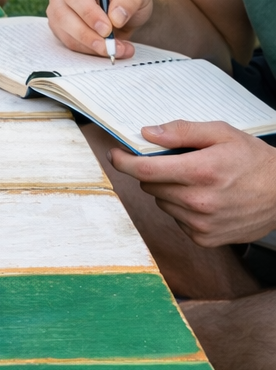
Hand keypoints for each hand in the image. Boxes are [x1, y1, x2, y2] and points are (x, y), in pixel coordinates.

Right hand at [46, 0, 153, 59]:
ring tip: (117, 49)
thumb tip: (115, 17)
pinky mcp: (60, 29)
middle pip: (63, 14)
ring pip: (65, 32)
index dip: (88, 12)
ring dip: (91, 46)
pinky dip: (90, 50)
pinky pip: (70, 43)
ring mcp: (57, 10)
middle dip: (88, 34)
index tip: (107, 29)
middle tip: (110, 46)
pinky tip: (109, 49)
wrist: (123, 12)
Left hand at [111, 120, 275, 245]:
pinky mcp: (204, 238)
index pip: (145, 170)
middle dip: (155, 173)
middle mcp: (198, 201)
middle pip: (150, 186)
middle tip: (178, 164)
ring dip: (170, 191)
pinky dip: (183, 209)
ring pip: (162, 203)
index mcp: (201, 171)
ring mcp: (200, 223)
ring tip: (199, 182)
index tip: (115, 155)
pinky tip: (205, 200)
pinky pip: (176, 220)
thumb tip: (148, 133)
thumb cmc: (254, 161)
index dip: (124, 162)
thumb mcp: (223, 133)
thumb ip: (182, 131)